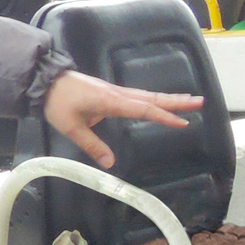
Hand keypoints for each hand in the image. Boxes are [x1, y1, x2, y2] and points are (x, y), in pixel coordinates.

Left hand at [42, 71, 201, 168]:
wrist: (44, 81)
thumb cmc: (57, 103)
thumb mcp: (71, 127)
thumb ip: (91, 145)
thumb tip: (110, 164)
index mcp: (111, 101)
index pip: (143, 109)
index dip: (164, 116)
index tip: (183, 122)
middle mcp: (117, 94)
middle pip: (152, 98)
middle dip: (176, 101)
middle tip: (200, 102)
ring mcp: (114, 91)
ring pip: (147, 95)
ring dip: (168, 98)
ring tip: (189, 100)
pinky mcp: (110, 91)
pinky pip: (137, 95)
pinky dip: (153, 98)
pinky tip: (159, 101)